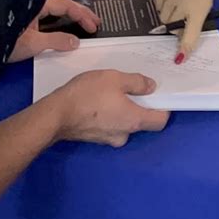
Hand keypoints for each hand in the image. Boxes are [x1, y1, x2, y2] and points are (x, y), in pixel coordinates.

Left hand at [8, 0, 100, 62]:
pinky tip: (63, 30)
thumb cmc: (4, 40)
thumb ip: (57, 41)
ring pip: (55, 12)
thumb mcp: (33, 44)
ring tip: (83, 26)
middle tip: (94, 23)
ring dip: (70, 18)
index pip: (67, 5)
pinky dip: (60, 23)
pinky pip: (47, 18)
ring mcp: (29, 12)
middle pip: (63, 5)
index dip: (83, 15)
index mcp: (38, 5)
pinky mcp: (24, 21)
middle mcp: (34, 6)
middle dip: (80, 14)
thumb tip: (75, 41)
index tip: (93, 26)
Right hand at [52, 70, 168, 146]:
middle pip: (142, 121)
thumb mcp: (115, 78)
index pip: (160, 121)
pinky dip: (109, 114)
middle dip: (139, 105)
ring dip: (122, 108)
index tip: (160, 95)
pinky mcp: (95, 138)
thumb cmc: (87, 95)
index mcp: (134, 121)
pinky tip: (99, 100)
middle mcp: (124, 134)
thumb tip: (151, 87)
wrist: (55, 114)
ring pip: (124, 122)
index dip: (164, 107)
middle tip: (131, 87)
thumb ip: (137, 82)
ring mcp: (108, 139)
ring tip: (111, 91)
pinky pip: (110, 124)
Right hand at [155, 0, 213, 59]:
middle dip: (175, 28)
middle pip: (173, 27)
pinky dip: (162, 7)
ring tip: (176, 6)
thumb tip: (182, 43)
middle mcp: (186, 1)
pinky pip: (157, 7)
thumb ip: (195, 23)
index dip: (185, 46)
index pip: (192, 32)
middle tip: (180, 19)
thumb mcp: (204, 5)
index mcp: (200, 8)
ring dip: (168, 17)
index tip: (179, 58)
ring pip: (164, 18)